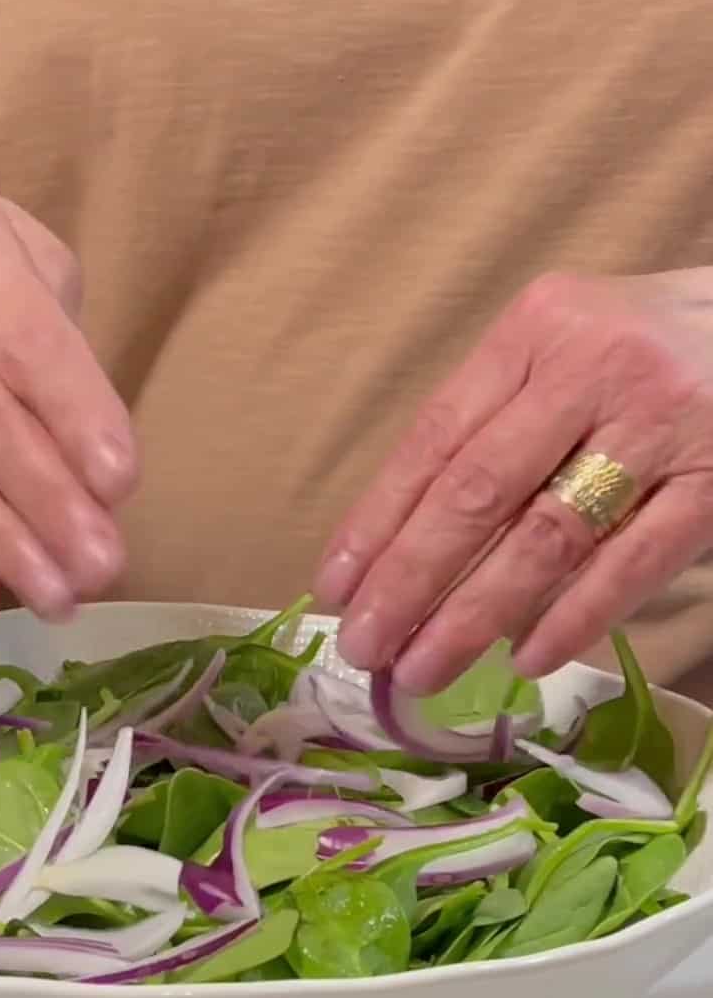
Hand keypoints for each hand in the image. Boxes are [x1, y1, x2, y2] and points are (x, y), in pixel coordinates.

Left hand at [314, 271, 712, 688]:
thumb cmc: (651, 347)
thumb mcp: (566, 348)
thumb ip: (496, 420)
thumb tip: (404, 544)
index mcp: (537, 329)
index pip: (436, 438)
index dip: (378, 520)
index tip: (336, 588)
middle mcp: (594, 368)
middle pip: (478, 492)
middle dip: (409, 580)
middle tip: (365, 648)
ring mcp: (660, 425)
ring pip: (547, 537)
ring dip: (475, 614)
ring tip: (422, 668)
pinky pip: (633, 563)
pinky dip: (575, 617)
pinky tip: (527, 660)